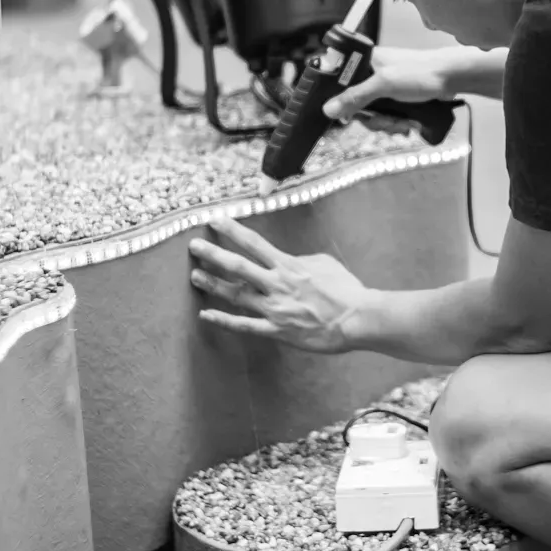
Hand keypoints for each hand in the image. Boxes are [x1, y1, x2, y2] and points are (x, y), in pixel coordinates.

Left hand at [188, 217, 369, 352]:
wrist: (356, 319)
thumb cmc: (345, 289)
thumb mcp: (324, 262)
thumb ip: (300, 259)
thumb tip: (287, 260)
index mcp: (288, 265)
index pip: (254, 243)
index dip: (232, 230)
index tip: (215, 220)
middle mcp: (276, 284)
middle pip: (237, 266)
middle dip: (213, 254)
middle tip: (194, 246)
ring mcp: (274, 309)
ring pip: (236, 294)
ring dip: (213, 284)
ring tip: (194, 276)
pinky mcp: (277, 330)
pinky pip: (245, 326)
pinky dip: (224, 321)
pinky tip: (206, 315)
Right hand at [323, 46, 454, 123]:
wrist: (452, 78)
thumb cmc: (421, 72)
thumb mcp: (384, 85)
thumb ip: (355, 97)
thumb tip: (329, 109)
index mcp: (365, 61)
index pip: (339, 83)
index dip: (342, 101)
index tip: (348, 115)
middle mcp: (372, 73)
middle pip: (356, 103)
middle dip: (371, 118)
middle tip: (385, 120)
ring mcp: (386, 86)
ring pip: (372, 112)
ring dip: (386, 122)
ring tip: (401, 122)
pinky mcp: (397, 97)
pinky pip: (387, 114)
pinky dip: (395, 122)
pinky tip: (406, 123)